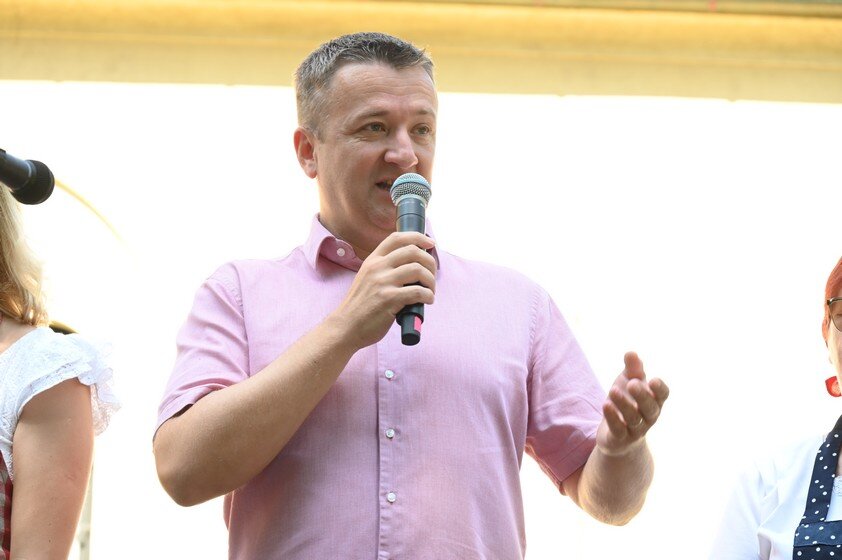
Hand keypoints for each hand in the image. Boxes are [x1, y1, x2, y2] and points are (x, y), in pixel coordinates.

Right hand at [332, 231, 435, 348]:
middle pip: (413, 251)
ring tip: (430, 291)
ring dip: (431, 280)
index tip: (430, 244)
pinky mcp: (388, 299)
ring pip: (418, 270)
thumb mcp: (367, 278)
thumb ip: (384, 268)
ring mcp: (382, 282)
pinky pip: (417, 291)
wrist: (345, 326)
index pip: (397, 238)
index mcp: (373, 260)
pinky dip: (428, 295)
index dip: (418, 237)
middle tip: (432, 275)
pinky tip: (427, 301)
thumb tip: (412, 264)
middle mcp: (377, 267)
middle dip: (430, 262)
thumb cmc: (360, 306)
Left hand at [596, 352, 668, 456]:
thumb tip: (631, 352)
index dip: (660, 389)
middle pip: (650, 408)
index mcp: (654, 400)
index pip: (663, 395)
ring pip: (633, 418)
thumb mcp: (628, 382)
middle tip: (632, 383)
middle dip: (642, 396)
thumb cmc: (627, 402)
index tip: (653, 380)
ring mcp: (636, 429)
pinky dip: (612, 418)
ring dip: (623, 404)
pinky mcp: (620, 438)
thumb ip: (632, 369)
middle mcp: (648, 416)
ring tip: (612, 390)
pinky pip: (618, 429)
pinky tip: (606, 405)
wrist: (616, 435)